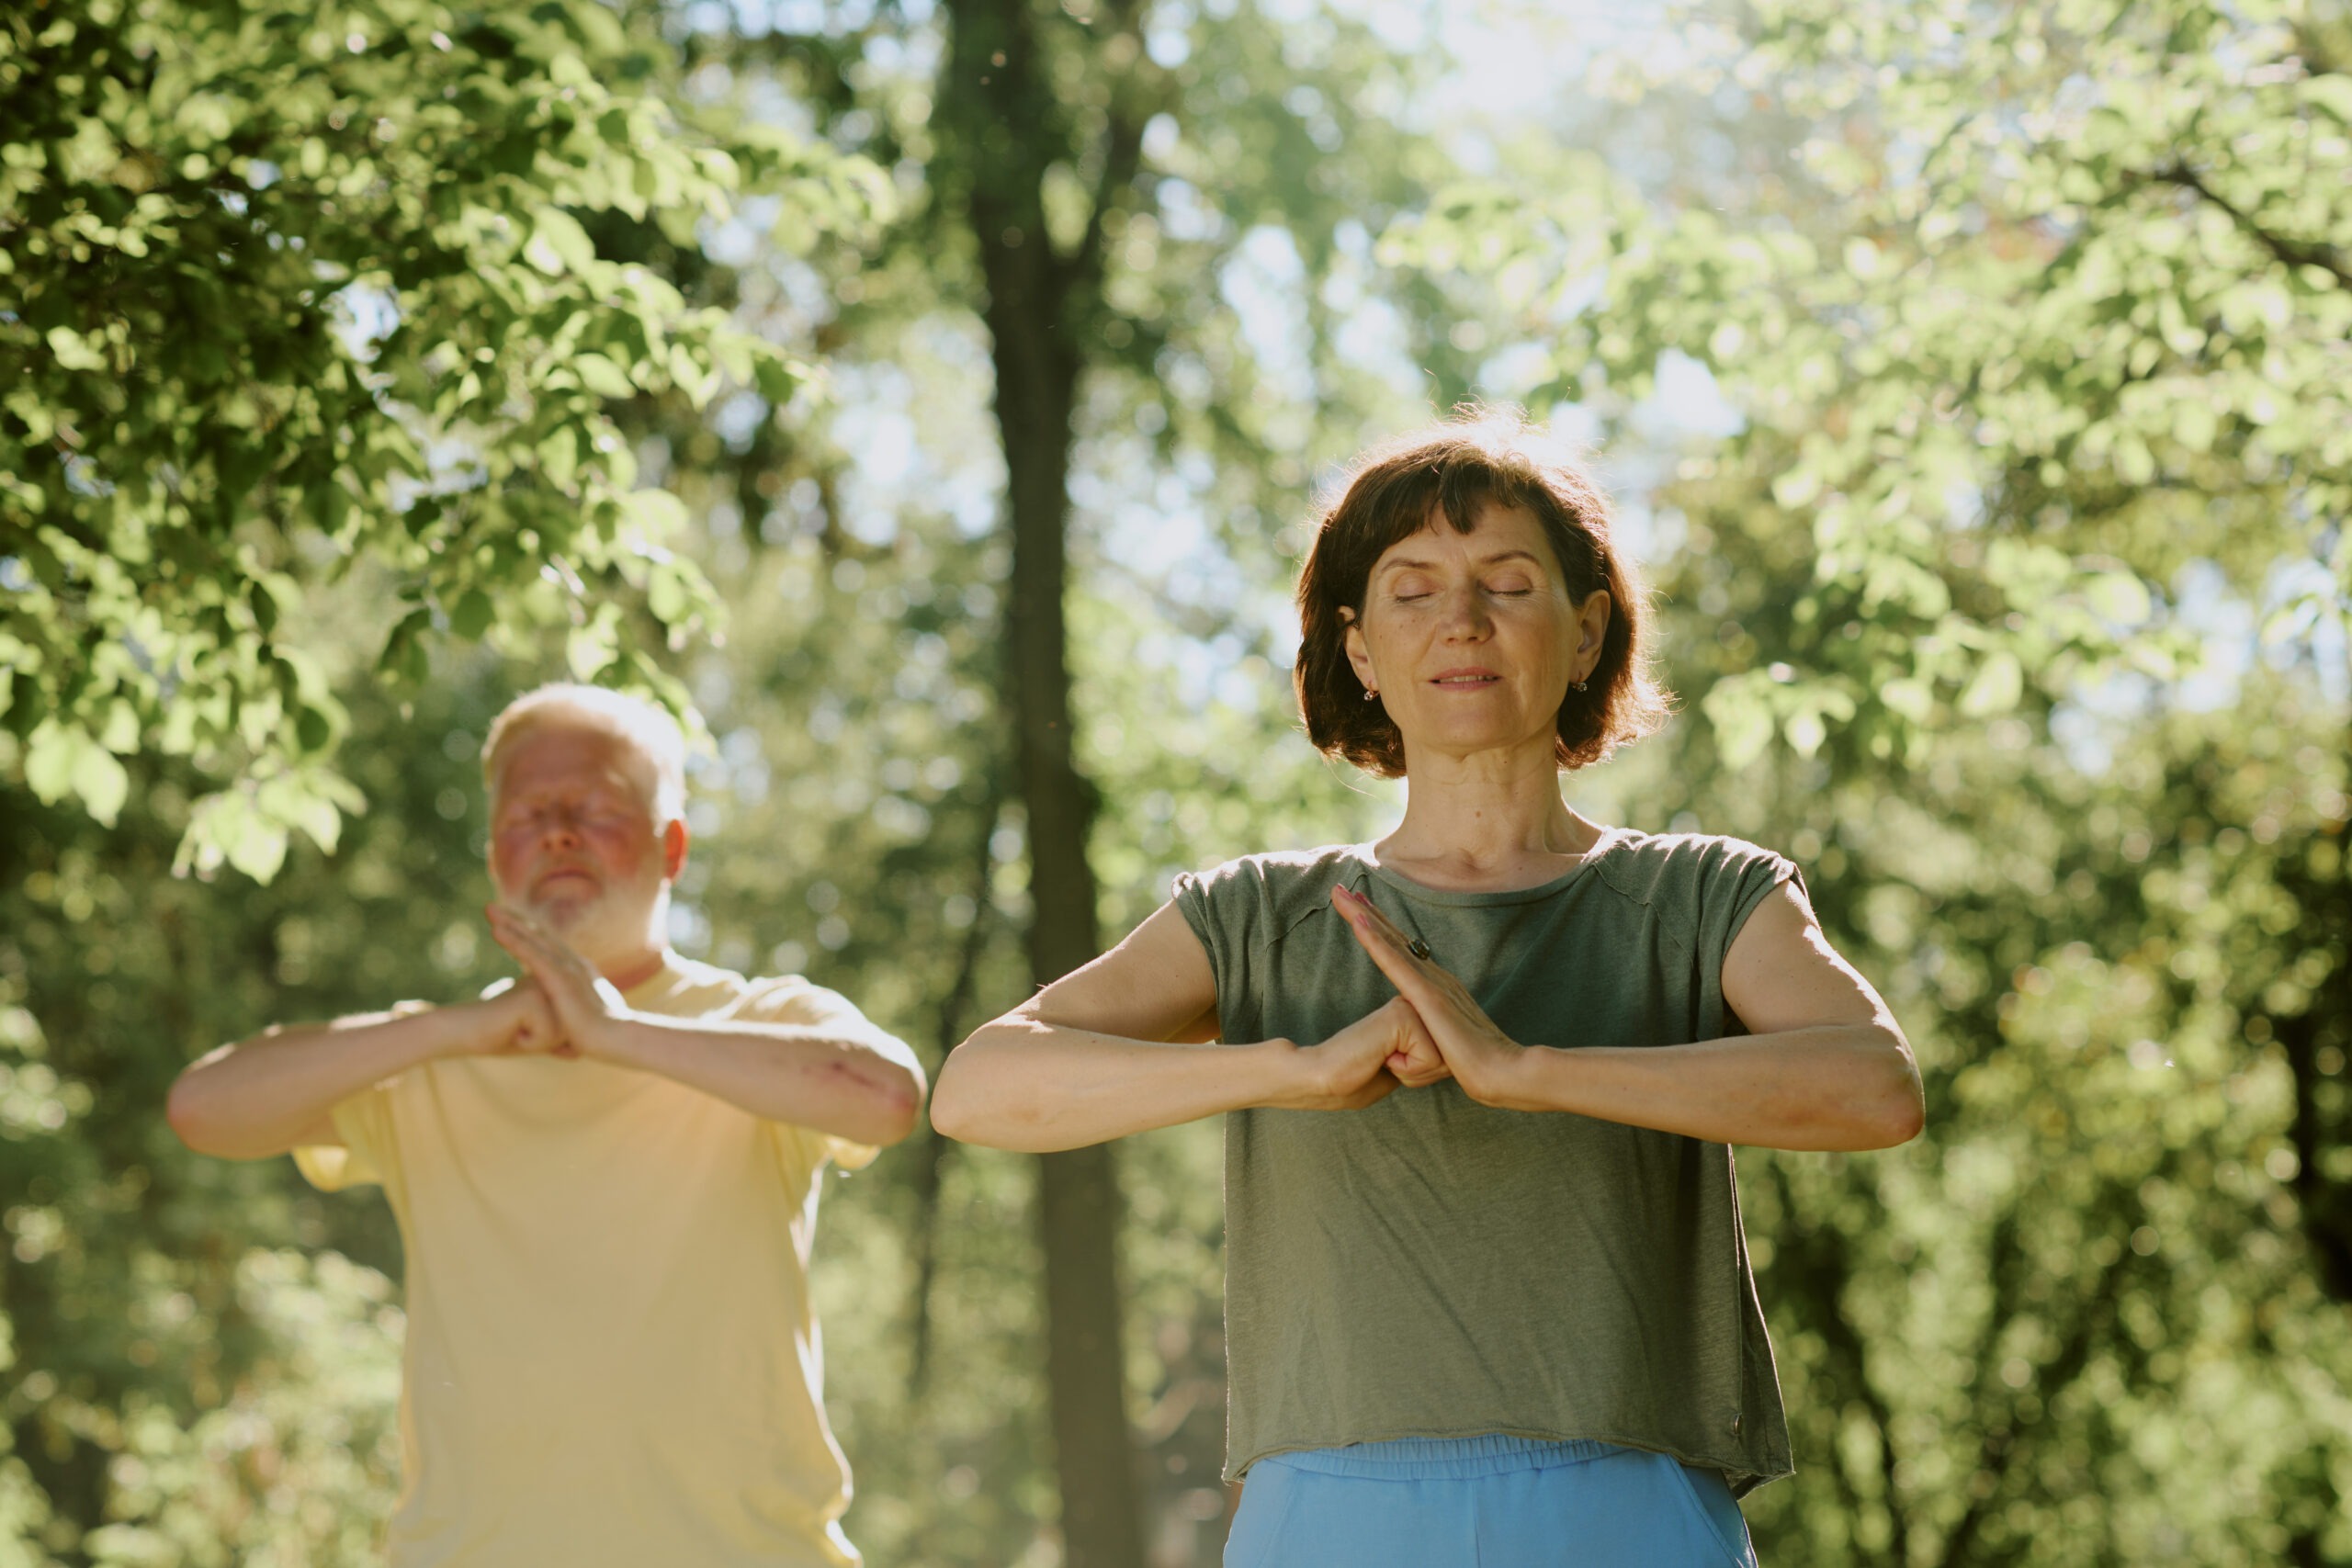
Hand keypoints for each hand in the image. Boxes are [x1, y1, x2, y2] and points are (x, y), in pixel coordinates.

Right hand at [455, 980, 572, 1057]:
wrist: (461, 1032)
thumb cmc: (496, 1037)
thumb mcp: (534, 1040)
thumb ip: (557, 1041)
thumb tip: (579, 1053)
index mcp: (551, 986)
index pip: (571, 1027)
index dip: (548, 1041)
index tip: (523, 1030)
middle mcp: (550, 982)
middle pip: (570, 1031)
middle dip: (545, 1043)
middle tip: (517, 1030)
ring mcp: (541, 987)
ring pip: (561, 1034)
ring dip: (536, 1043)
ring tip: (514, 1030)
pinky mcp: (531, 998)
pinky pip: (546, 1036)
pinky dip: (527, 1043)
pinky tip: (510, 1030)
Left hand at [485, 904, 629, 1059]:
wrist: (618, 1039)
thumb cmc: (603, 1036)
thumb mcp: (587, 1016)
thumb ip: (575, 1009)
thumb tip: (566, 1016)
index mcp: (579, 971)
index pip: (548, 945)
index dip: (527, 932)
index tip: (508, 923)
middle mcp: (574, 963)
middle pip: (539, 935)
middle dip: (515, 920)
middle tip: (491, 909)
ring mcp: (568, 968)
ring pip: (534, 939)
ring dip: (510, 924)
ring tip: (489, 911)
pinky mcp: (561, 978)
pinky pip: (532, 955)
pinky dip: (514, 941)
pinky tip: (496, 931)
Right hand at [1265, 997, 1435, 1110]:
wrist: (1320, 1077)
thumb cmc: (1354, 1080)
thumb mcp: (1399, 1069)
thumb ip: (1421, 1058)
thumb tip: (1451, 1063)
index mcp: (1411, 1015)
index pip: (1446, 1056)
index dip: (1420, 1076)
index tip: (1385, 1066)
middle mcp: (1412, 1005)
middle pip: (1449, 1057)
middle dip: (1420, 1075)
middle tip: (1384, 1065)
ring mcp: (1408, 1006)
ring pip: (1443, 1059)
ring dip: (1413, 1074)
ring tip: (1382, 1060)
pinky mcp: (1403, 1015)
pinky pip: (1429, 1058)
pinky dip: (1407, 1071)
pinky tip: (1381, 1058)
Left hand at [1331, 885, 1524, 1104]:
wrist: (1501, 1072)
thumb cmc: (1474, 1066)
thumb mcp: (1442, 1049)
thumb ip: (1426, 1040)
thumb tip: (1410, 1049)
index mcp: (1437, 987)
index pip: (1401, 952)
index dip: (1379, 928)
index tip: (1358, 910)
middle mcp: (1435, 977)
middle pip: (1393, 937)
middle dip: (1365, 912)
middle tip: (1341, 889)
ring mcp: (1432, 983)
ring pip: (1390, 942)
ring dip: (1363, 916)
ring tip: (1341, 894)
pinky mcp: (1428, 995)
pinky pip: (1395, 962)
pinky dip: (1375, 941)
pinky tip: (1359, 922)